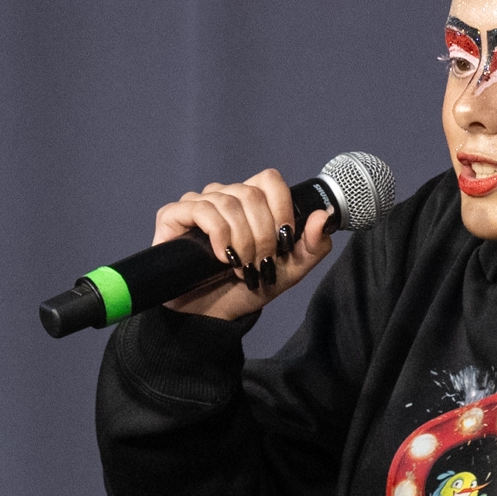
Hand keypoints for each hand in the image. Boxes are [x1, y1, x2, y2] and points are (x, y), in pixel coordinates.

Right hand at [153, 168, 335, 319]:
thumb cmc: (246, 289)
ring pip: (227, 202)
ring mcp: (196, 204)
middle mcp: (222, 197)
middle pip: (251, 194)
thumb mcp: (289, 271)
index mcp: (249, 202)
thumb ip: (313, 246)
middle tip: (260, 264)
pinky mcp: (172, 216)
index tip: (283, 240)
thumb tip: (324, 215)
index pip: (269, 180)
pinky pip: (201, 209)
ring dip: (241, 240)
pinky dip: (218, 234)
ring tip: (242, 267)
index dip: (280, 208)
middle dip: (262, 235)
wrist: (210, 316)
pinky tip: (221, 255)